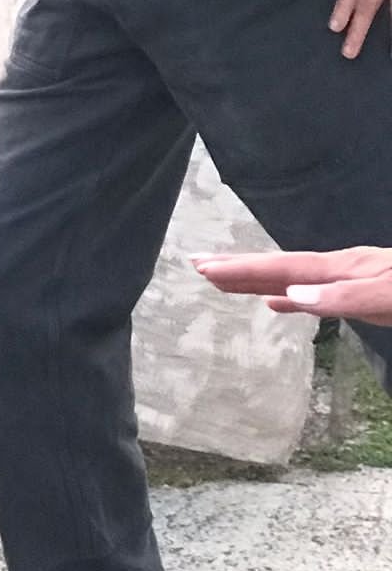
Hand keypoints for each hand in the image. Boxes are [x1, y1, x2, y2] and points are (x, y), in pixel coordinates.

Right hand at [192, 246, 391, 324]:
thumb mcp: (389, 298)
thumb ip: (344, 297)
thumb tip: (287, 296)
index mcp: (344, 269)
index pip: (283, 268)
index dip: (242, 269)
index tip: (203, 267)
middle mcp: (342, 271)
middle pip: (282, 269)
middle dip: (239, 268)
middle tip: (197, 267)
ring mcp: (353, 281)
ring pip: (295, 280)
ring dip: (258, 281)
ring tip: (224, 282)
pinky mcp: (366, 297)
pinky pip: (314, 295)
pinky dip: (290, 298)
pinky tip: (278, 304)